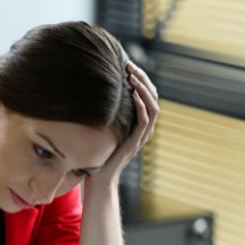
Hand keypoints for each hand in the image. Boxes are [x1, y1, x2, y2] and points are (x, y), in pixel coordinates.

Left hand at [88, 61, 158, 188]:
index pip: (147, 95)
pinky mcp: (136, 143)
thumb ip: (105, 114)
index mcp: (139, 123)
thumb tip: (91, 92)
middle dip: (143, 79)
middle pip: (153, 97)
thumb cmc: (98, 154)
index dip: (141, 79)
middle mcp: (144, 128)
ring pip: (153, 107)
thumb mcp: (102, 128)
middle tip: (130, 65)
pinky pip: (145, 121)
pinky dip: (141, 106)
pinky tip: (133, 95)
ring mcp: (142, 136)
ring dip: (144, 89)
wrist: (99, 178)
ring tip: (132, 76)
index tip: (128, 65)